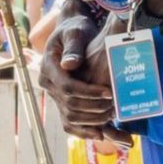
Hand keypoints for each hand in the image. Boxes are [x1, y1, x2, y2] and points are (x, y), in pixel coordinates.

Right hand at [39, 5, 119, 137]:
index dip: (89, 93)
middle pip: (69, 105)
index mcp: (48, 67)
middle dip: (94, 108)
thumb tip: (69, 64)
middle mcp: (48, 83)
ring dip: (92, 121)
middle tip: (115, 107)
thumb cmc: (75, 30)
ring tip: (112, 116)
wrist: (71, 34)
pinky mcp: (62, 100)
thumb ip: (73, 48)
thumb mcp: (75, 33)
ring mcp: (54, 94)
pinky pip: (69, 122)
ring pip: (69, 117)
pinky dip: (84, 130)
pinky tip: (101, 134)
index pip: (67, 87)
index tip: (109, 93)